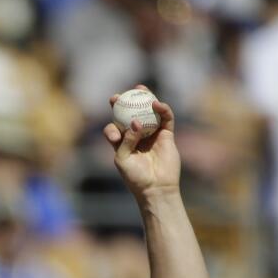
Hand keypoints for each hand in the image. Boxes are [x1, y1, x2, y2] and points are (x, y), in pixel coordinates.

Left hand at [103, 86, 180, 201]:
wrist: (156, 188)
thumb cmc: (135, 177)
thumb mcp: (123, 159)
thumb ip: (126, 140)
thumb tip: (135, 122)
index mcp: (123, 143)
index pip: (116, 126)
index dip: (113, 117)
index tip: (111, 108)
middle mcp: (138, 136)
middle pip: (132, 115)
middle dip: (126, 103)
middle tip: (121, 95)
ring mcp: (153, 135)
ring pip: (149, 113)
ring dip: (145, 99)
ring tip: (140, 89)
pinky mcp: (167, 135)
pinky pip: (166, 119)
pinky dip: (163, 110)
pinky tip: (156, 104)